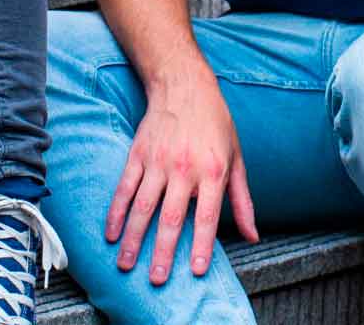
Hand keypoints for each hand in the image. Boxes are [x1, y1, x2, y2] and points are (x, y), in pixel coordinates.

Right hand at [105, 82, 258, 283]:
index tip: (197, 270)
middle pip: (172, 217)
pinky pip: (124, 189)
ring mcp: (158, 162)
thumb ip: (242, 200)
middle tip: (158, 278)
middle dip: (164, 251)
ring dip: (134, 238)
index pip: (207, 216)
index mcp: (212, 171)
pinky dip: (116, 213)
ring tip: (127, 264)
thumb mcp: (237, 158)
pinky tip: (111, 233)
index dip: (203, 245)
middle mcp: (184, 168)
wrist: (184, 85)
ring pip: (143, 207)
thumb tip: (252, 235)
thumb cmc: (216, 123)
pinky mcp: (138, 155)